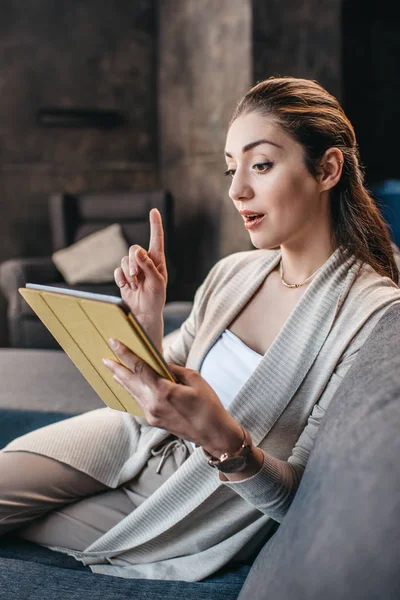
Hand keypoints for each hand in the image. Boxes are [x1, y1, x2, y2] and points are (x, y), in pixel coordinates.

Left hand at [102, 338, 244, 455]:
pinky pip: (139, 402)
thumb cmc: (208, 406)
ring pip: (132, 393)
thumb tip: (163, 364)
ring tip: (112, 370)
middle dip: (116, 369)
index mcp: (164, 391)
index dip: (125, 354)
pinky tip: (129, 387)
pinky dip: (132, 392)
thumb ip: (176, 370)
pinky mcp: (154, 421)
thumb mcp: (195, 380)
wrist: (213, 434)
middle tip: (104, 358)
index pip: (140, 368)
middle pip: (129, 382)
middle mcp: (153, 404)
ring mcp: (152, 415)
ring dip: (122, 381)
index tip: (114, 343)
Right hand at [114, 208, 166, 351]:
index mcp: (157, 261)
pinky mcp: (124, 277)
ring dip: (128, 275)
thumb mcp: (157, 283)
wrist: (145, 314)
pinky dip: (121, 279)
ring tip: (136, 287)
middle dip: (133, 262)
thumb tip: (138, 251)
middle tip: (136, 277)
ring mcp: (133, 269)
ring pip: (124, 261)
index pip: (157, 239)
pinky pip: (117, 271)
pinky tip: (127, 288)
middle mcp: (145, 262)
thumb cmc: (156, 299)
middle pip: (133, 249)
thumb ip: (148, 266)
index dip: (155, 225)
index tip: (154, 211)